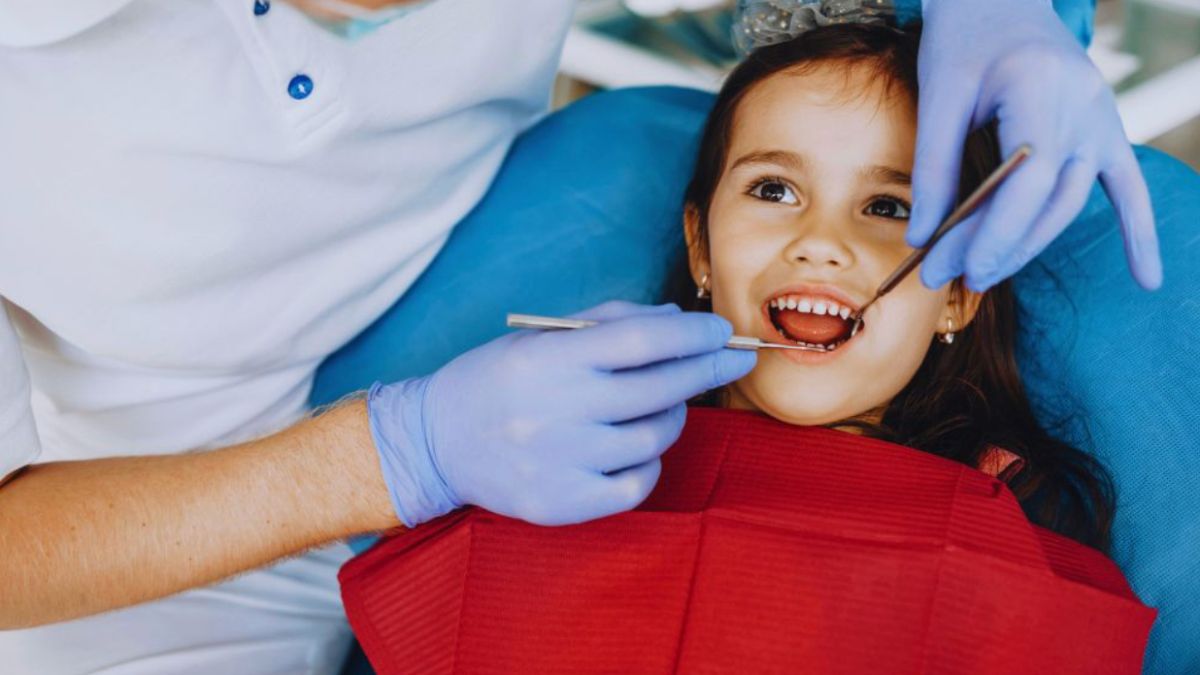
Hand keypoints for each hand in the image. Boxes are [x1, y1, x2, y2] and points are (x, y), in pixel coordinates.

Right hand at [365, 301, 755, 526]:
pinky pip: (637, 484)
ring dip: (672, 416)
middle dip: (706, 370)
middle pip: (659, 389)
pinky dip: (649, 463)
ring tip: (661, 405)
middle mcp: (555, 411)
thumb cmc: (497, 380)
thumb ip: (610, 323)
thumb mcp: (542, 337)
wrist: (435, 442)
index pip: (640, 342)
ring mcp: (560, 462)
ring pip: (654, 438)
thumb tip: (680, 322)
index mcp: (548, 360)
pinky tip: (636, 447)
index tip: (721, 331)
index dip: (691, 335)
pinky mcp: (563, 504)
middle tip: (730, 360)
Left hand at [909, 0, 1162, 291]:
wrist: (999, 0)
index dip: (991, 233)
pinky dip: (1138, 232)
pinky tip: (1147, 280)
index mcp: (1043, 90)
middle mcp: (1085, 108)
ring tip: (979, 276)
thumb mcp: (939, 94)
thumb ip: (933, 166)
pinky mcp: (1105, 129)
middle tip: (946, 280)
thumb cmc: (964, 41)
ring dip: (1027, 246)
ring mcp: (1102, 120)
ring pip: (1070, 203)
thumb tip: (922, 237)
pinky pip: (1128, 187)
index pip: (1026, 181)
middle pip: (1046, 201)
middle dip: (995, 247)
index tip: (951, 269)